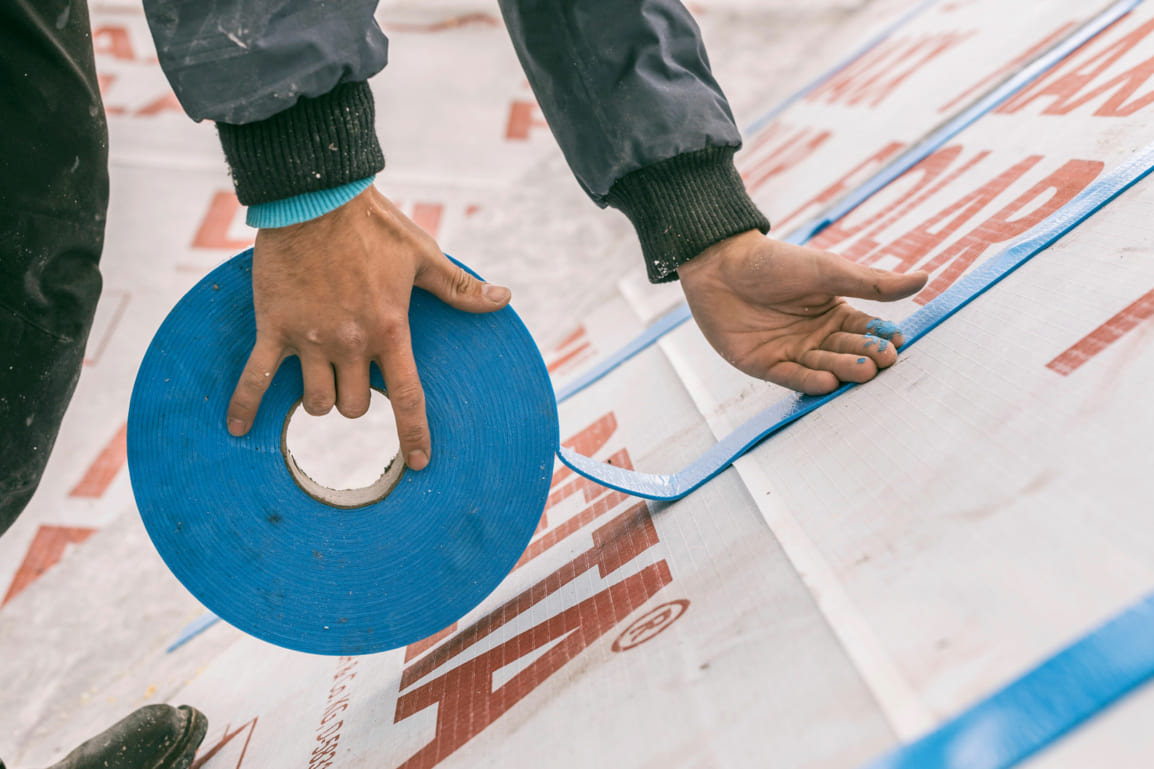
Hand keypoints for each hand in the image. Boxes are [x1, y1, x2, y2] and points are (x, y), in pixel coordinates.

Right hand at [225, 186, 511, 470]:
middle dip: (357, 402)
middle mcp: (350, 342)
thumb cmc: (373, 225)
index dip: (414, 435)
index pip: (407, 398)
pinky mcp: (274, 327)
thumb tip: (503, 299)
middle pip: (355, 407)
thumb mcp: (424, 256)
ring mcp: (309, 338)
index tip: (419, 462)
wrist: (315, 196)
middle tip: (354, 381)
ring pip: (315, 402)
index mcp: (389, 329)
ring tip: (319, 380)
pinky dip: (244, 405)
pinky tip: (235, 428)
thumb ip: (460, 288)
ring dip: (320, 400)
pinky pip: (255, 378)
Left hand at [677, 230, 927, 394]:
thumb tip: (925, 278)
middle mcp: (816, 338)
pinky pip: (792, 378)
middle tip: (883, 362)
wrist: (721, 264)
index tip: (899, 343)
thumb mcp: (828, 271)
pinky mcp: (765, 366)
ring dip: (843, 371)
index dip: (881, 337)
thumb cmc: (776, 262)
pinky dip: (810, 382)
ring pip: (824, 367)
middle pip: (847, 352)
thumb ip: (873, 283)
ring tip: (863, 372)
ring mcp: (791, 353)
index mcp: (835, 314)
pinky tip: (828, 383)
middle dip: (865, 357)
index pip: (866, 331)